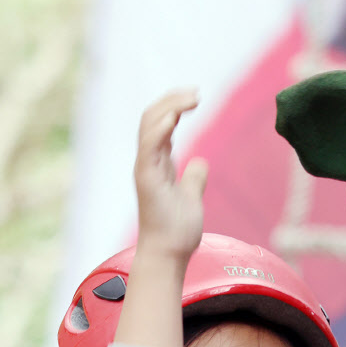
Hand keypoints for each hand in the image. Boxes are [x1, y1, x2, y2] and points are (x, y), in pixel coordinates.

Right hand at [134, 90, 208, 257]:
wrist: (168, 254)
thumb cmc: (177, 231)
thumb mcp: (192, 197)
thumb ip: (194, 178)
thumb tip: (200, 162)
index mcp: (158, 163)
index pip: (161, 124)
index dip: (175, 107)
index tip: (196, 97)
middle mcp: (148, 162)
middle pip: (153, 117)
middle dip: (173, 99)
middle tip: (197, 92)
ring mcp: (145, 168)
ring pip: (150, 125)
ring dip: (170, 106)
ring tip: (192, 97)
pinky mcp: (146, 178)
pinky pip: (149, 145)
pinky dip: (160, 127)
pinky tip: (175, 116)